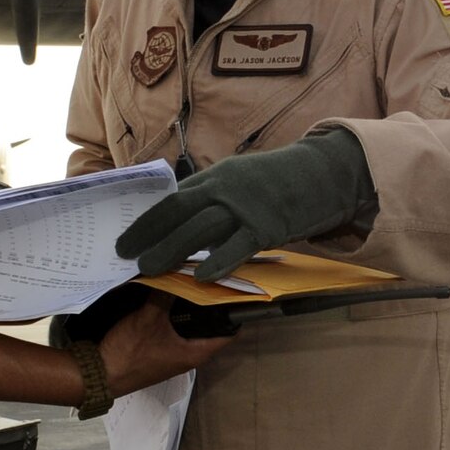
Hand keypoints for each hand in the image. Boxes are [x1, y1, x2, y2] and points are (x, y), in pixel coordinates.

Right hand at [95, 291, 229, 395]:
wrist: (99, 375)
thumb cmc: (129, 352)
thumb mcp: (149, 318)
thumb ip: (165, 296)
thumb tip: (176, 274)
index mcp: (196, 353)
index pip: (228, 333)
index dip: (234, 314)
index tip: (233, 292)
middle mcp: (189, 357)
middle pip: (209, 329)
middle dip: (209, 307)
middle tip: (211, 282)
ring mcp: (174, 357)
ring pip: (190, 330)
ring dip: (190, 312)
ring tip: (190, 285)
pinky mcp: (159, 354)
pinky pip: (174, 333)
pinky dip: (174, 319)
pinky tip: (168, 300)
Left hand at [117, 128, 375, 278]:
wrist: (323, 173)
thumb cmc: (279, 181)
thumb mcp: (240, 178)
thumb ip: (213, 195)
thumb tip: (183, 219)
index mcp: (215, 176)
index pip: (171, 198)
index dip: (146, 219)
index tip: (126, 237)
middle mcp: (224, 187)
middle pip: (178, 211)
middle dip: (148, 234)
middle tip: (126, 255)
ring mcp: (245, 206)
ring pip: (199, 228)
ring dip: (170, 249)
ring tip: (149, 268)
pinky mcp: (267, 225)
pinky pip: (237, 246)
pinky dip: (217, 260)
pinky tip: (200, 276)